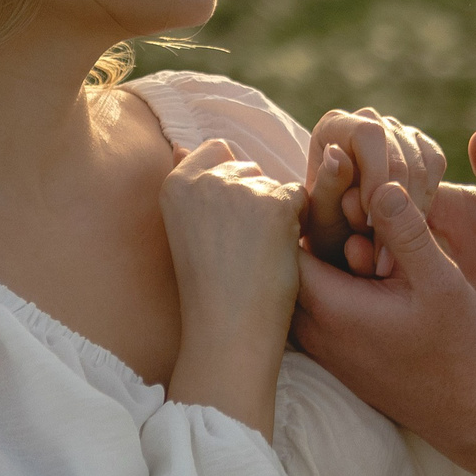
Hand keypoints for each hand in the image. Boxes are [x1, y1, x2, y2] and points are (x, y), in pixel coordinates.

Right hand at [160, 139, 301, 434]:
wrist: (227, 333)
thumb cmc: (210, 289)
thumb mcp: (186, 227)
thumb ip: (190, 185)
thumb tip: (180, 143)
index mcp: (174, 184)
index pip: (217, 151)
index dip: (232, 186)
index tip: (227, 227)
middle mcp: (203, 178)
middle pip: (250, 168)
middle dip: (256, 200)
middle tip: (243, 249)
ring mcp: (238, 189)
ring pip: (276, 184)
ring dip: (278, 214)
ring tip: (258, 257)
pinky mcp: (273, 204)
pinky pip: (301, 198)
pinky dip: (298, 224)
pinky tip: (279, 255)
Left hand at [295, 181, 475, 452]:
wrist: (466, 413)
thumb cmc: (456, 348)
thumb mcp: (440, 282)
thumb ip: (408, 233)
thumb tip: (383, 185)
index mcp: (331, 307)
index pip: (286, 244)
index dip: (305, 206)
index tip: (335, 186)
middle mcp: (314, 330)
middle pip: (287, 263)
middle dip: (311, 226)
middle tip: (344, 202)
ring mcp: (321, 346)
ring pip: (300, 286)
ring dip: (323, 255)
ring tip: (360, 233)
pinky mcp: (335, 354)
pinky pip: (315, 307)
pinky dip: (332, 280)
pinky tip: (366, 265)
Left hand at [303, 108, 444, 275]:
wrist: (347, 243)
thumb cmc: (326, 230)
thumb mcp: (321, 218)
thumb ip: (327, 188)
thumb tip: (336, 152)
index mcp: (334, 126)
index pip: (369, 134)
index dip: (376, 176)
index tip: (370, 221)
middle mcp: (367, 120)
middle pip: (400, 149)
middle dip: (396, 203)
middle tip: (386, 248)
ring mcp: (397, 130)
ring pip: (422, 161)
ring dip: (412, 209)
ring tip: (394, 246)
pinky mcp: (421, 145)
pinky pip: (436, 164)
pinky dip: (427, 199)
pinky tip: (406, 225)